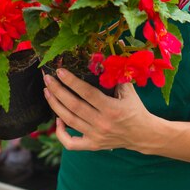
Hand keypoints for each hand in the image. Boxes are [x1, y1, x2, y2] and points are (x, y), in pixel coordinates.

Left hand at [43, 69, 157, 152]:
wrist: (143, 135)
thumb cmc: (135, 108)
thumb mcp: (129, 89)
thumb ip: (118, 72)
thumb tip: (117, 45)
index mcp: (112, 108)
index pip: (87, 93)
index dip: (71, 81)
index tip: (59, 71)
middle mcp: (102, 123)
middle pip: (74, 106)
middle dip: (57, 90)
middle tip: (47, 78)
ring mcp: (96, 136)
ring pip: (69, 121)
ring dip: (55, 105)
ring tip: (47, 91)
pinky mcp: (93, 145)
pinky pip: (71, 143)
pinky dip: (60, 133)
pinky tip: (58, 118)